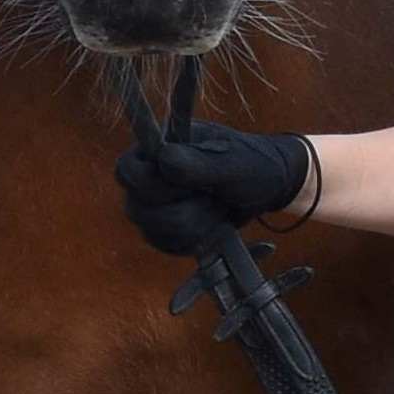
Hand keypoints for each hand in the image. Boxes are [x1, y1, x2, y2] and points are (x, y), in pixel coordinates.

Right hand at [112, 121, 313, 256]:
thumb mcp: (233, 162)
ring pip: (152, 232)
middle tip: (213, 196)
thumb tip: (164, 160)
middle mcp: (148, 175)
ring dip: (194, 226)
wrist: (267, 188)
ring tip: (216, 208)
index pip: (126, 172)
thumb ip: (199, 163)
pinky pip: (166, 246)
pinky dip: (195, 241)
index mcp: (156, 147)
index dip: (154, 186)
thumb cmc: (252, 164)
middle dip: (184, 210)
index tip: (189, 185)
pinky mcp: (166, 230)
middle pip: (138, 208)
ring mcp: (154, 205)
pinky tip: (212, 226)